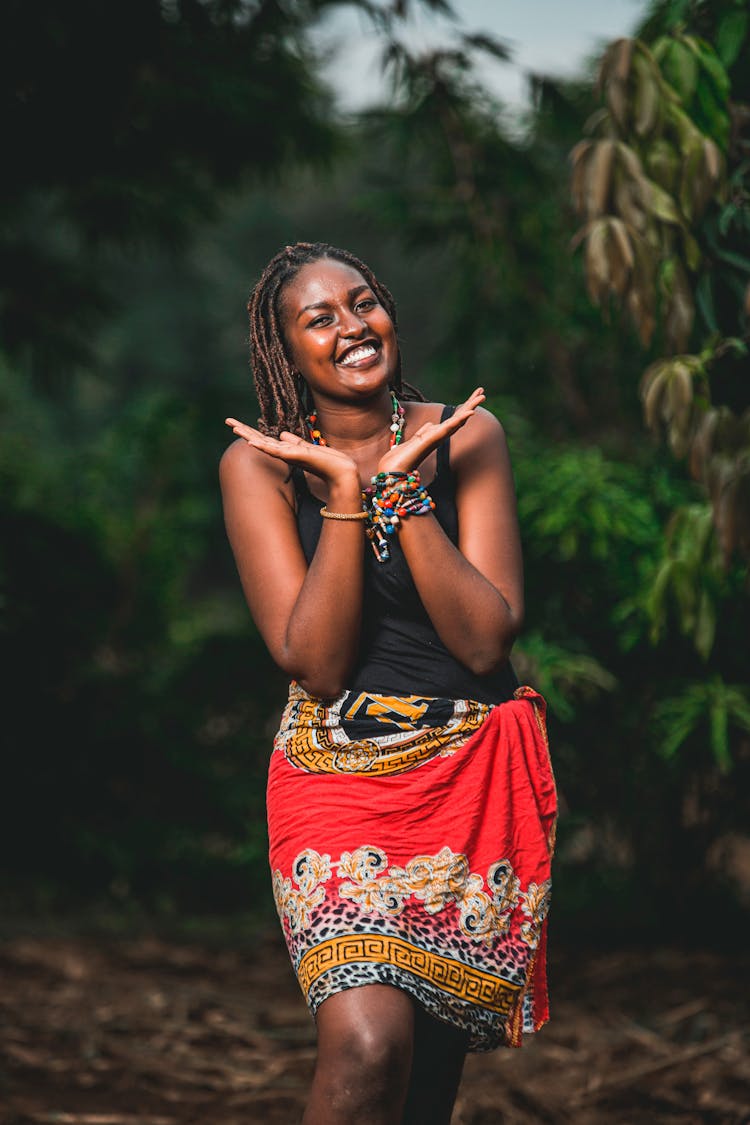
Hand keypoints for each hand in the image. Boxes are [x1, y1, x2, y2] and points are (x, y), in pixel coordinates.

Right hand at [225, 418, 358, 484]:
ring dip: (249, 436)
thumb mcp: (307, 447)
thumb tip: (281, 434)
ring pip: (264, 444)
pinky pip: (276, 451)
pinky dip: (263, 446)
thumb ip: (294, 442)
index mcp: (286, 450)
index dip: (251, 431)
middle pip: (259, 440)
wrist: (340, 472)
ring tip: (234, 428)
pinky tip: (252, 442)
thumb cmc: (327, 461)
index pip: (265, 439)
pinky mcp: (295, 456)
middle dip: (244, 431)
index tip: (236, 424)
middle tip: (227, 421)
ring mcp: (288, 456)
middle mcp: (284, 453)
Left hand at [375, 388, 486, 474]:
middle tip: (482, 391)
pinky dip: (461, 419)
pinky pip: (449, 427)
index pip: (454, 418)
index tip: (473, 395)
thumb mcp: (415, 438)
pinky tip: (470, 412)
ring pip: (459, 420)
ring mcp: (438, 437)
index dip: (464, 407)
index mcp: (437, 434)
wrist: (395, 469)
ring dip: (470, 407)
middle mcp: (440, 436)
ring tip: (482, 396)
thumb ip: (424, 431)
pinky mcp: (433, 438)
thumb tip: (430, 424)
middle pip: (460, 417)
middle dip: (471, 404)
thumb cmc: (402, 457)